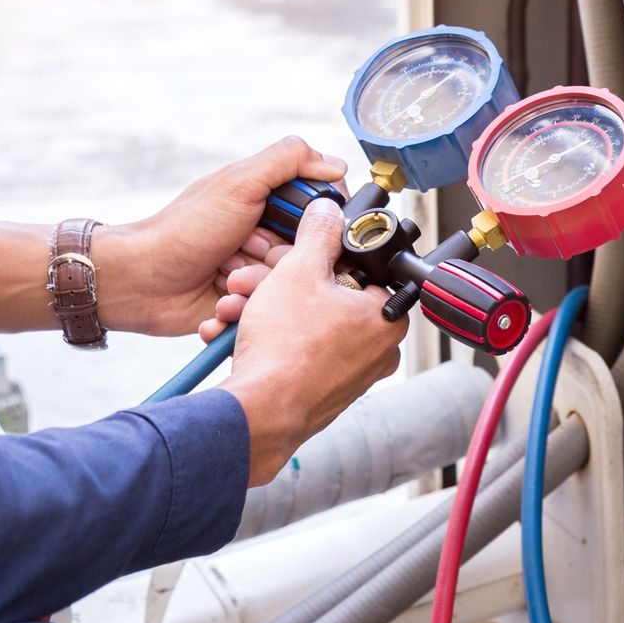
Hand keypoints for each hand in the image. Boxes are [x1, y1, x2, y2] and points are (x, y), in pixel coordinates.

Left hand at [94, 136, 347, 337]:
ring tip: (228, 279)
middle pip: (307, 255)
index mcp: (267, 204)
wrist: (141, 281)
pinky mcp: (246, 305)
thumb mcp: (239, 183)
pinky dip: (246, 307)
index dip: (312, 226)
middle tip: (246, 252)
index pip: (318, 216)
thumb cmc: (183, 230)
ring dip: (259, 285)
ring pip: (289, 288)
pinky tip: (222, 299)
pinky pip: (268, 313)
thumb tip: (337, 164)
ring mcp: (255, 272)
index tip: (291, 228)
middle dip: (279, 259)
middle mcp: (265, 237)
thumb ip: (289, 161)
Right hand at [217, 198, 408, 484]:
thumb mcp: (299, 271)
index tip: (294, 256)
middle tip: (253, 280)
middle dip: (280, 284)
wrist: (258, 412)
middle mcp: (377, 350)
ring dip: (266, 309)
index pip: (361, 270)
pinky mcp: (322, 392)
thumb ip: (318, 234)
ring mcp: (351, 375)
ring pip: (306, 323)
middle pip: (327, 297)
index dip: (321, 257)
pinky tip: (237, 332)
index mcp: (388, 317)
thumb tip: (329, 211)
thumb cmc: (286, 350)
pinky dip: (268, 338)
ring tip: (235, 307)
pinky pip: (296, 352)